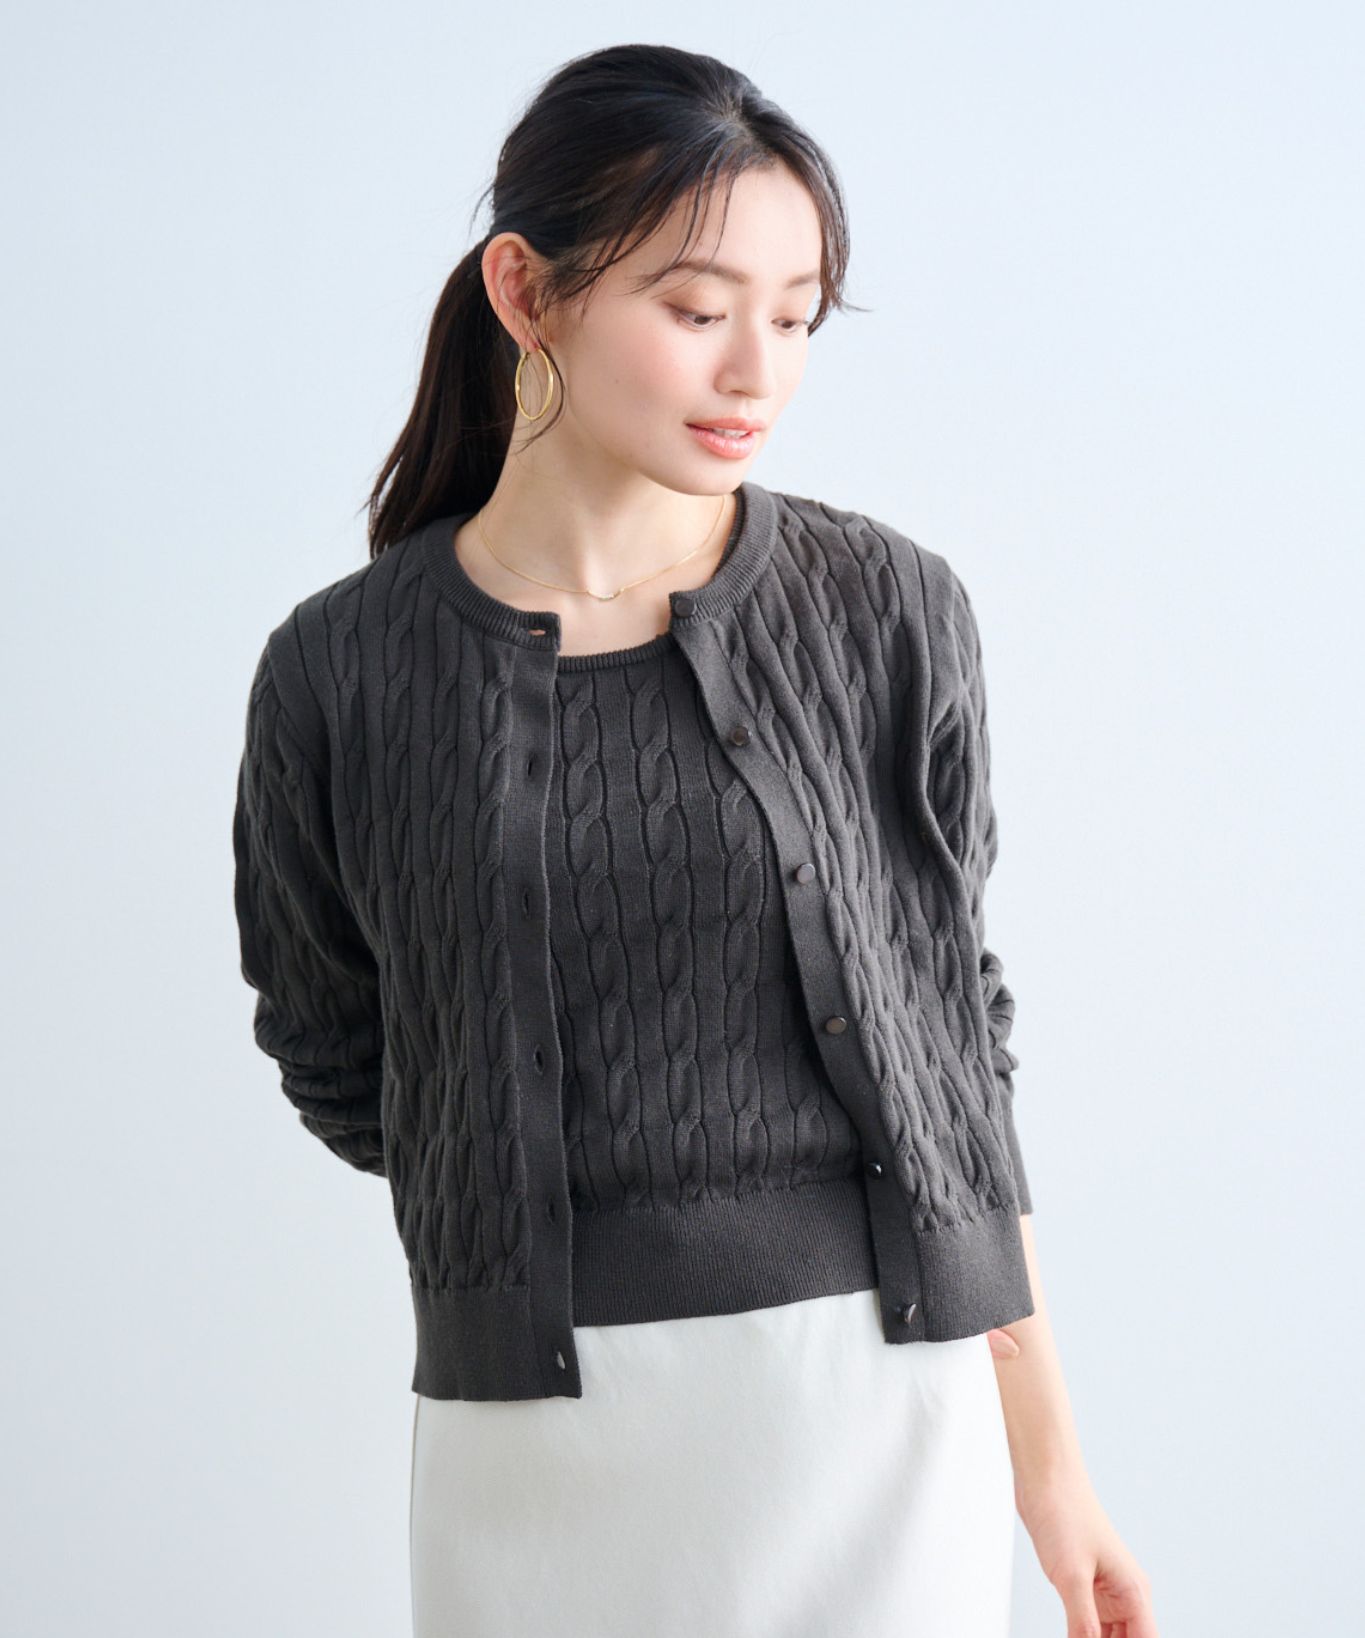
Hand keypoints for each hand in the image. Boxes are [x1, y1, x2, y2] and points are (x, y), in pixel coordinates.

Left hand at [1011, 1456, 1158, 1637]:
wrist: (1044, 1479)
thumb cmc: (1064, 1513)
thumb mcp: (1072, 1575)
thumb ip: (1083, 1622)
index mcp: (1133, 1593)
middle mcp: (1124, 1595)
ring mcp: (1104, 1591)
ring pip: (1110, 1637)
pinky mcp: (1083, 1585)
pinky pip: (1089, 1625)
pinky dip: (1081, 1637)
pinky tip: (1070, 1637)